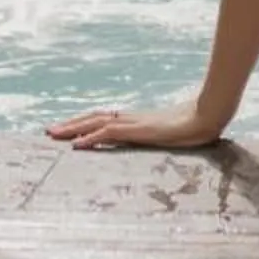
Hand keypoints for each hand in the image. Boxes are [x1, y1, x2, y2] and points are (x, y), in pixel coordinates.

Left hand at [47, 95, 230, 153]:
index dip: (85, 121)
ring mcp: (135, 123)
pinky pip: (109, 133)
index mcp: (138, 119)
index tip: (68, 128)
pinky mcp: (139, 130)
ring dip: (73, 128)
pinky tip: (76, 144)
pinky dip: (90, 138)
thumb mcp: (176, 132)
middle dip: (71, 123)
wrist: (209, 114)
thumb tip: (169, 136)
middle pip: (95, 117)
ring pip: (96, 122)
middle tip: (49, 130)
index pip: (105, 117)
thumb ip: (167, 133)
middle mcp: (132, 118)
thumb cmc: (198, 123)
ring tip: (54, 134)